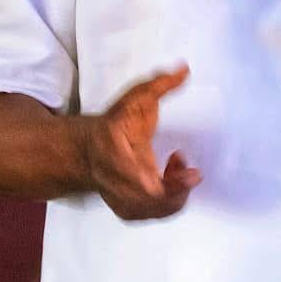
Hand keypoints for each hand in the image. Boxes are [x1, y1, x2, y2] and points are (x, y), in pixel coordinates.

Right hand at [81, 65, 201, 219]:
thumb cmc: (113, 125)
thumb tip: (184, 69)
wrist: (86, 151)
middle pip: (158, 204)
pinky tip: (171, 178)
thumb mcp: (136, 98)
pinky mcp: (128, 210)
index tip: (194, 173)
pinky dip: (170, 199)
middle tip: (189, 170)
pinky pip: (156, 212)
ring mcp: (123, 202)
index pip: (149, 187)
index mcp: (119, 160)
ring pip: (159, 211)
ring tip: (179, 168)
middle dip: (180, 188)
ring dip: (177, 192)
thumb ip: (161, 85)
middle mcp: (120, 186)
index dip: (175, 185)